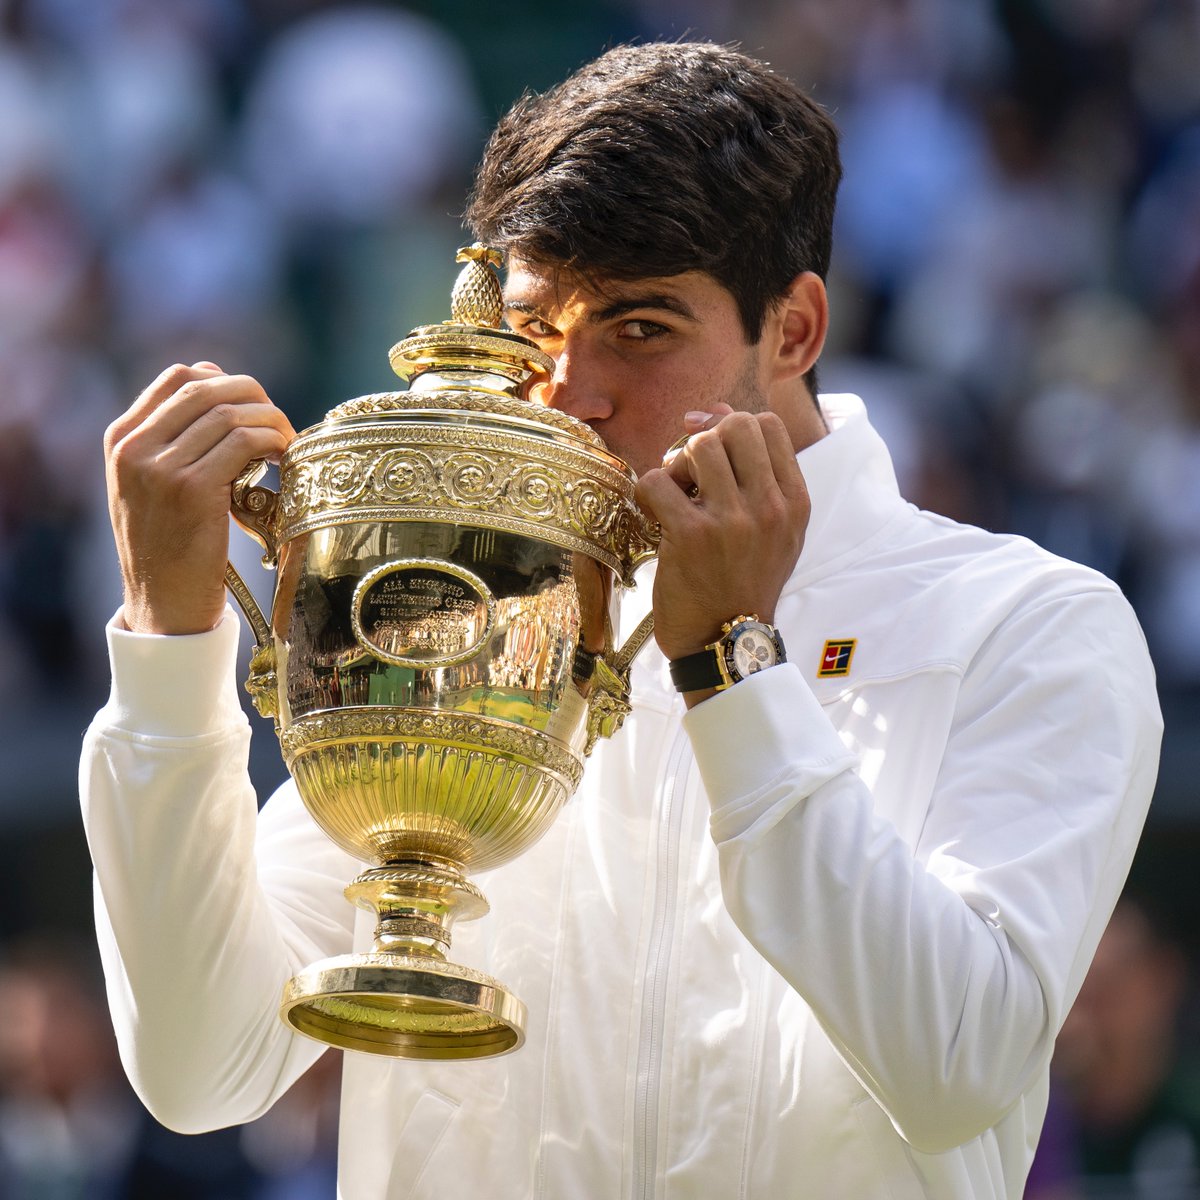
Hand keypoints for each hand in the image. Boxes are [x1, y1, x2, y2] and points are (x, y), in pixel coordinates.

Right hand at [104, 363, 294, 634]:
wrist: (162, 607)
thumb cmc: (169, 550)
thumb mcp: (154, 488)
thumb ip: (174, 445)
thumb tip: (226, 398)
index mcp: (122, 439)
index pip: (179, 378)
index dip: (226, 381)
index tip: (253, 406)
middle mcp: (134, 446)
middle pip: (207, 387)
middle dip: (255, 398)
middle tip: (280, 424)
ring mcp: (160, 467)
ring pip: (230, 412)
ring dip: (271, 421)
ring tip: (287, 444)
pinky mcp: (192, 489)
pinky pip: (243, 442)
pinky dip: (273, 442)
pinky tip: (285, 460)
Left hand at [634, 406, 810, 669]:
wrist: (727, 644)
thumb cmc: (743, 583)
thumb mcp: (771, 532)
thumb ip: (754, 475)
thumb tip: (717, 412)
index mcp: (794, 503)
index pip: (768, 424)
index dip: (732, 424)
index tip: (712, 449)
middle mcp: (770, 508)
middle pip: (734, 425)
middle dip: (704, 440)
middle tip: (692, 474)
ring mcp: (731, 521)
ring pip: (697, 446)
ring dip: (676, 465)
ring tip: (675, 497)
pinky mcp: (689, 537)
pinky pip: (658, 480)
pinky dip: (647, 492)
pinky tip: (654, 516)